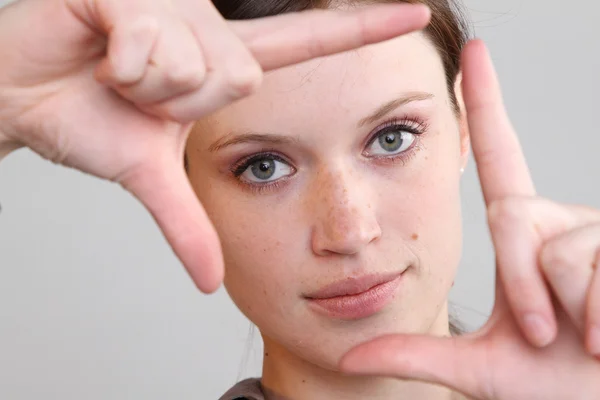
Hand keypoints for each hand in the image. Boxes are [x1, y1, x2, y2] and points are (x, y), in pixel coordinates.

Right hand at [0, 0, 429, 292]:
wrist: (22, 90)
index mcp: (221, 63)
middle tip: (137, 93)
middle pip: (240, 76)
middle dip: (183, 101)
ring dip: (147, 84)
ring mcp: (177, 5)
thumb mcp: (147, 174)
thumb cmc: (83, 119)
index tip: (420, 14)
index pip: (308, 43)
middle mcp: (209, 28)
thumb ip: (189, 224)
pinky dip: (120, 60)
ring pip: (199, 62)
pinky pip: (155, 42)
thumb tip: (212, 284)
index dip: (363, 29)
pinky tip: (99, 47)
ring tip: (114, 70)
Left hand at [339, 40, 599, 399]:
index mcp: (522, 237)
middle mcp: (559, 221)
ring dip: (565, 307)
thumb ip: (414, 354)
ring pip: (560, 247)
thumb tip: (346, 356)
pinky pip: (599, 265)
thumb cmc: (552, 384)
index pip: (501, 156)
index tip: (473, 52)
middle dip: (525, 287)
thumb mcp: (479, 368)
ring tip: (585, 337)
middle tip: (543, 334)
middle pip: (516, 219)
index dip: (488, 103)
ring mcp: (599, 233)